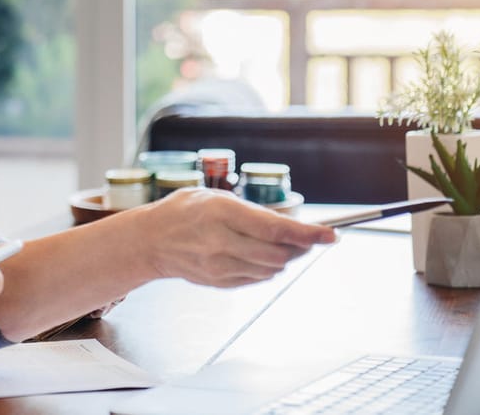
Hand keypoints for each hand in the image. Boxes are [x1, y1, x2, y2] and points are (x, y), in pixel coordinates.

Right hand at [137, 188, 335, 287]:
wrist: (150, 241)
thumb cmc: (183, 212)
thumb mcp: (213, 197)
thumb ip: (251, 212)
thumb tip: (290, 229)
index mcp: (219, 213)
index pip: (274, 229)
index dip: (307, 233)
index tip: (330, 234)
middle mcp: (219, 242)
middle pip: (278, 254)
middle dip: (298, 247)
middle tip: (306, 238)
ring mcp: (218, 266)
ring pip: (271, 269)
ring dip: (282, 258)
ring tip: (273, 244)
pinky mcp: (218, 282)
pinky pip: (257, 279)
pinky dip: (264, 267)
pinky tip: (252, 254)